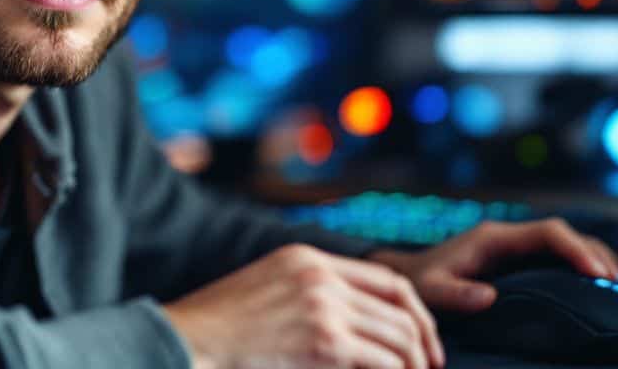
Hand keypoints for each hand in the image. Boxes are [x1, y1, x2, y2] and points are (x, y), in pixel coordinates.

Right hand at [164, 243, 444, 368]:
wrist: (187, 342)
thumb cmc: (216, 328)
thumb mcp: (263, 288)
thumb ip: (305, 292)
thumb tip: (345, 325)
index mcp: (307, 258)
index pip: (384, 276)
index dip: (412, 309)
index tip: (421, 336)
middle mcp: (320, 276)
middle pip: (400, 304)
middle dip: (423, 340)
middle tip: (430, 366)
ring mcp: (324, 307)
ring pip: (399, 336)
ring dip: (414, 364)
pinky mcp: (325, 343)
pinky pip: (383, 362)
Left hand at [371, 218, 617, 313]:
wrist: (411, 276)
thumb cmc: (421, 282)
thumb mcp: (432, 289)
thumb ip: (455, 293)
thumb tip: (488, 296)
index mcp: (495, 238)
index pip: (548, 232)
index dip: (577, 249)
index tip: (598, 273)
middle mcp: (511, 237)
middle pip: (567, 235)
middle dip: (597, 255)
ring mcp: (518, 248)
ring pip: (569, 244)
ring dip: (598, 260)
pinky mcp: (522, 262)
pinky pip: (562, 259)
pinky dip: (586, 268)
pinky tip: (604, 289)